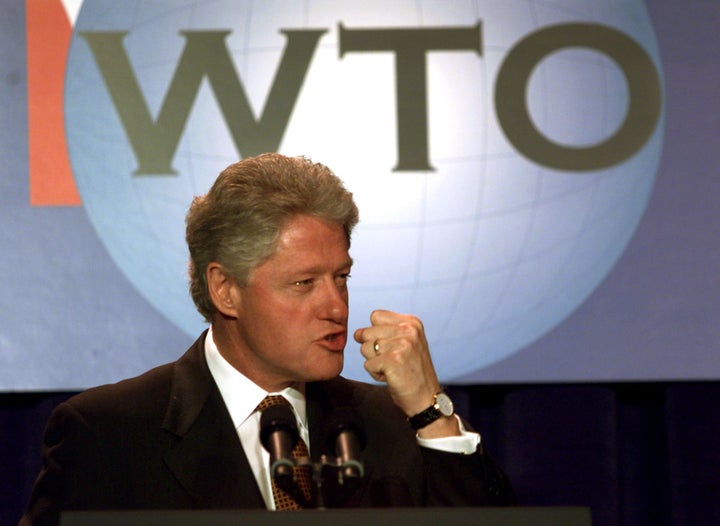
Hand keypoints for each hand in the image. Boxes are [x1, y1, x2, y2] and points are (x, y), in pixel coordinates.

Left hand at [353, 310, 459, 436]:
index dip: (376, 333)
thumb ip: (386, 331)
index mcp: (411, 322)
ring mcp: (402, 344)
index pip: (375, 316)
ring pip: (365, 348)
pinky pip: (367, 364)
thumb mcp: (407, 343)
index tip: (391, 347)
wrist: (426, 398)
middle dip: (373, 350)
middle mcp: (408, 330)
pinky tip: (392, 377)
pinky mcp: (394, 360)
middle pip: (367, 332)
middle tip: (393, 361)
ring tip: (393, 369)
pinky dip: (376, 374)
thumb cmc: (412, 372)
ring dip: (375, 362)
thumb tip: (357, 333)